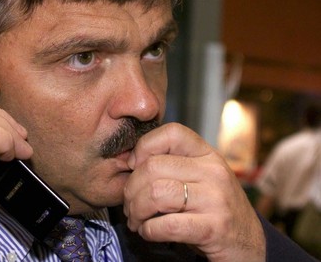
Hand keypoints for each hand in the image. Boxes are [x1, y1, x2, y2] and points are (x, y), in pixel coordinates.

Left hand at [123, 123, 264, 261]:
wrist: (249, 244)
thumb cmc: (213, 209)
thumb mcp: (199, 178)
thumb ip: (171, 165)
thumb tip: (128, 161)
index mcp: (208, 155)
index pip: (172, 132)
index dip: (143, 147)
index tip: (133, 167)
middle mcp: (214, 172)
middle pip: (152, 167)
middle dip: (130, 189)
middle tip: (129, 204)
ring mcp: (215, 200)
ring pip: (155, 193)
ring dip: (136, 211)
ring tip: (136, 220)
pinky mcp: (213, 228)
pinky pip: (165, 225)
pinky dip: (148, 230)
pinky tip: (148, 232)